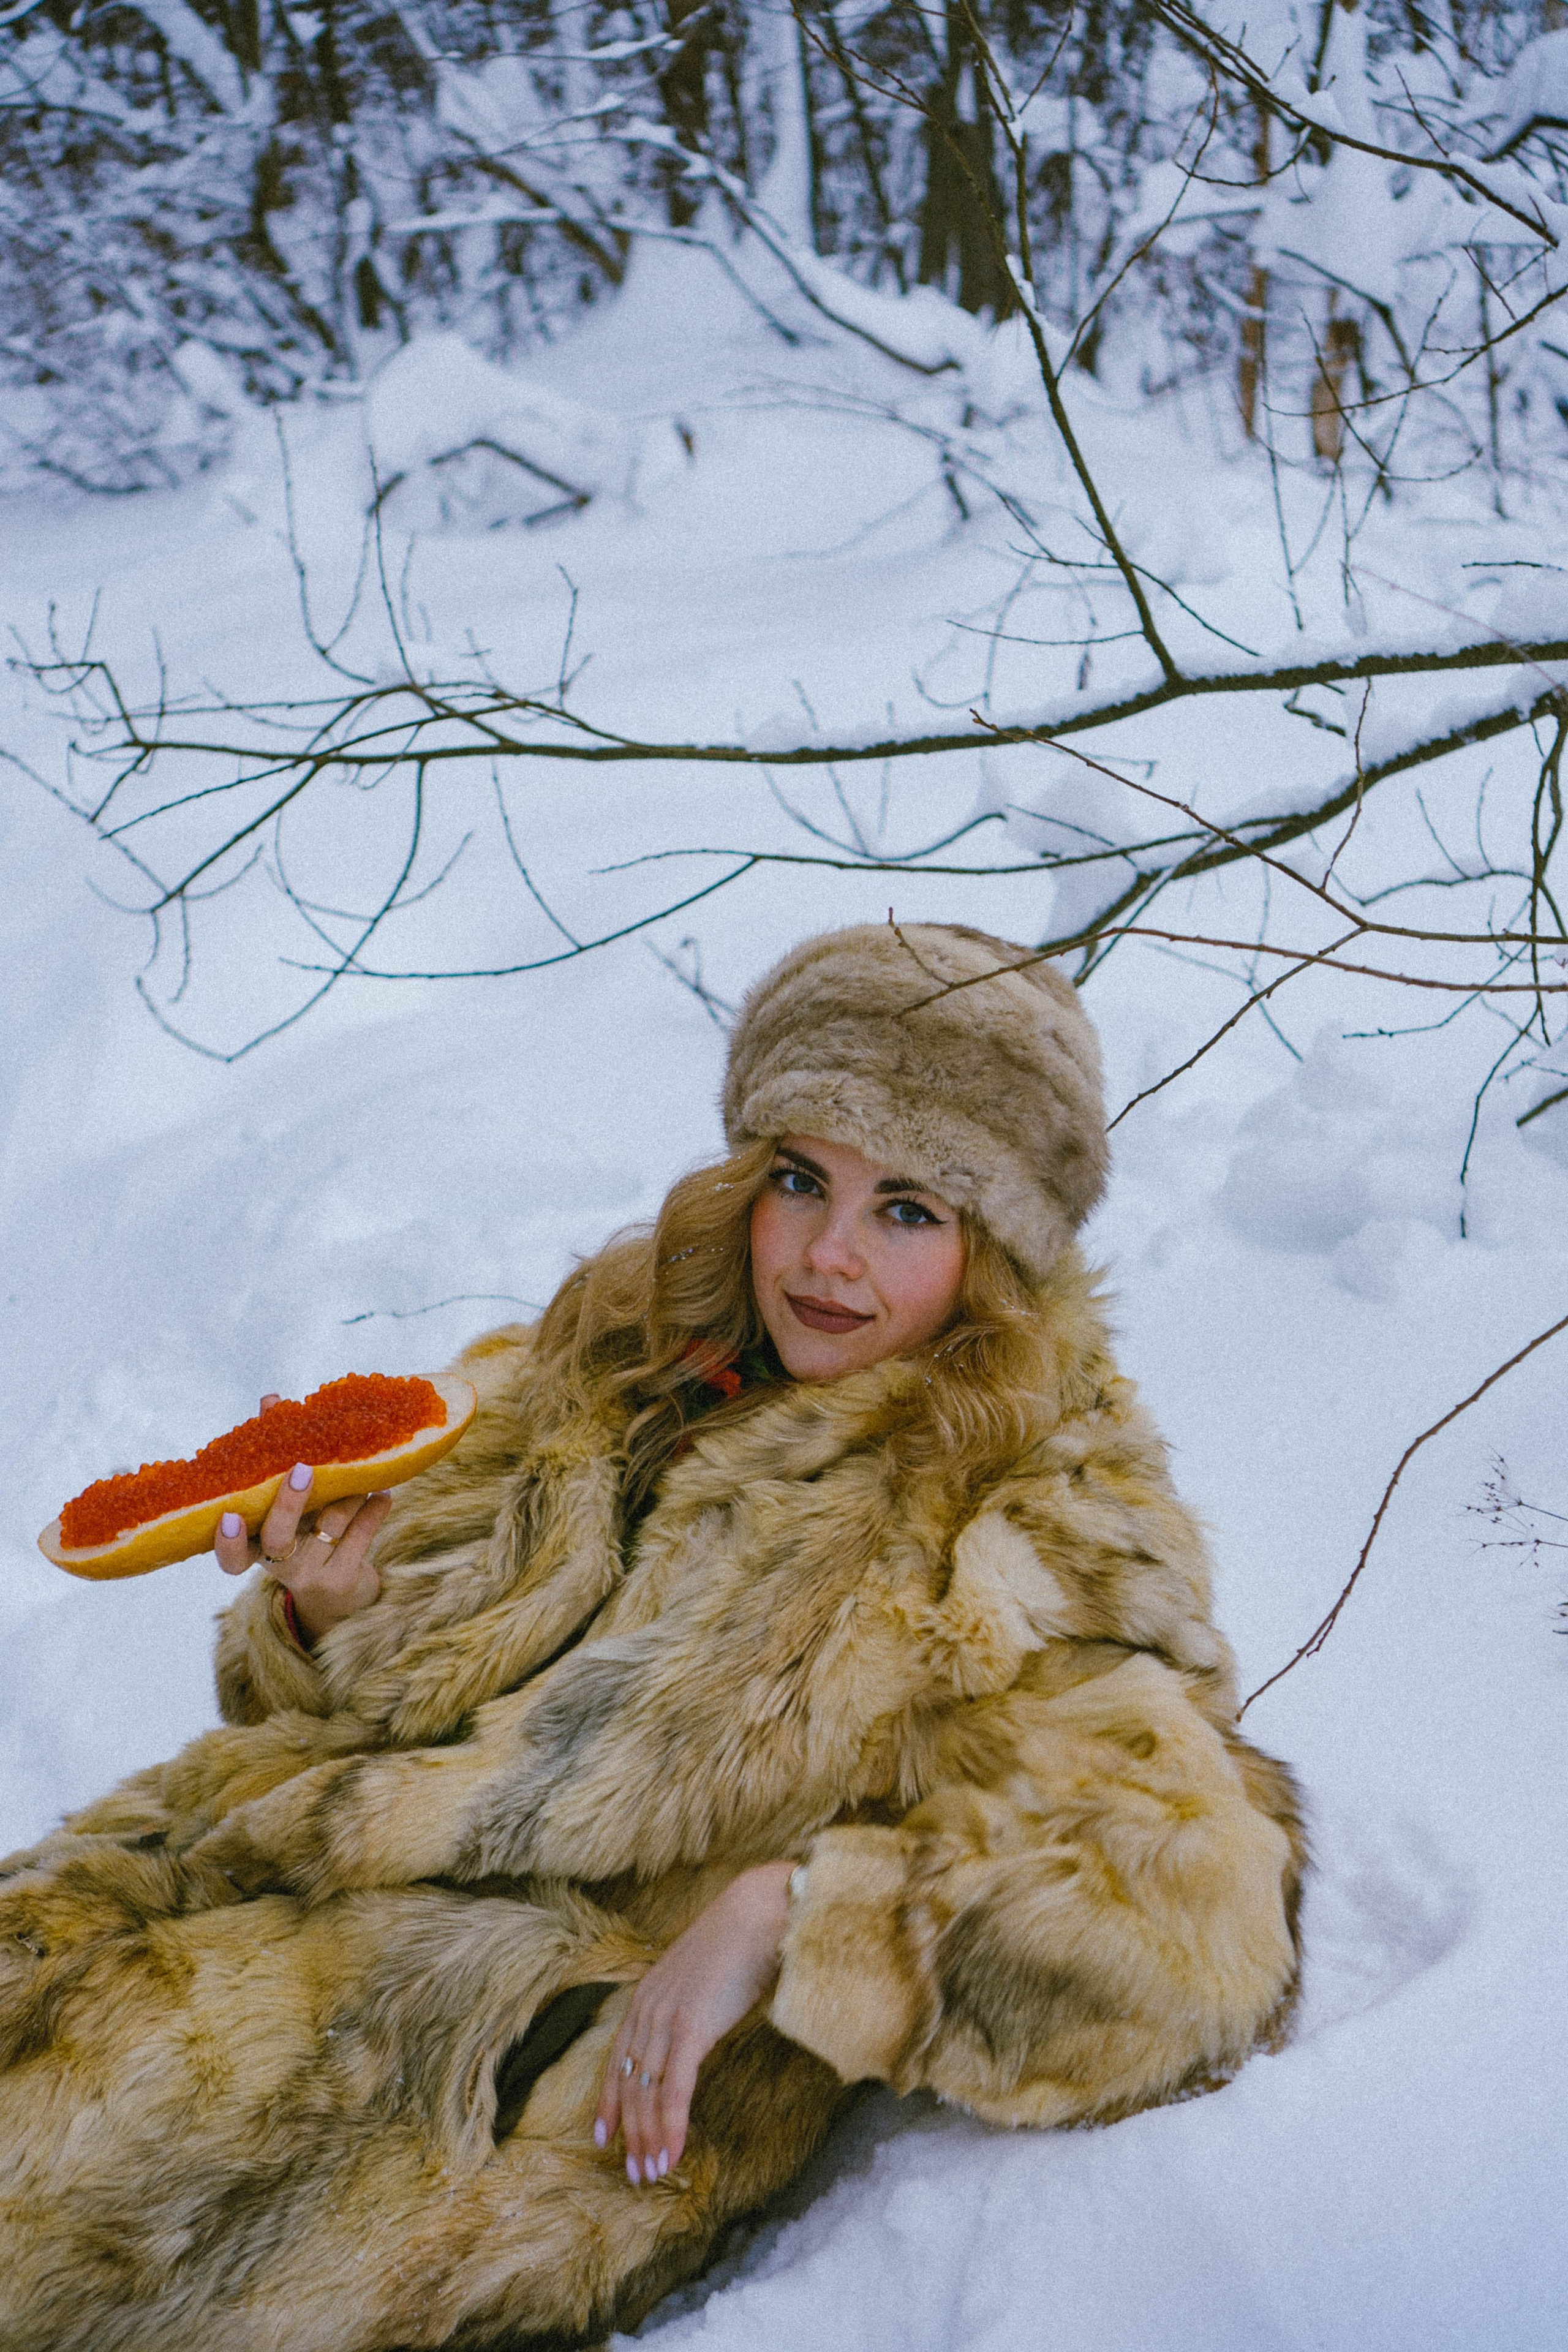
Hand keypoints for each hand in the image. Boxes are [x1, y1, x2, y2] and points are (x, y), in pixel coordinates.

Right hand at [212, 1392, 391, 1641]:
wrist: (340, 1595)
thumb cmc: (305, 1533)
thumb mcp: (287, 1503)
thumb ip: (276, 1456)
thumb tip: (271, 1400)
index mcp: (257, 1546)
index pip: (231, 1555)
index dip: (227, 1540)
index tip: (229, 1515)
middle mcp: (279, 1565)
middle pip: (277, 1537)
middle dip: (290, 1502)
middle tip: (303, 1469)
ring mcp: (312, 1574)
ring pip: (329, 1525)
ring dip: (348, 1492)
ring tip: (362, 1470)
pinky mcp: (344, 1579)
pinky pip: (361, 1536)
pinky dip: (373, 1509)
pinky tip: (382, 1493)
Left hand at [595, 1861, 794, 2185]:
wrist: (760, 1911)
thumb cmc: (742, 1943)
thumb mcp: (703, 1978)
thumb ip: (691, 2007)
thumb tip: (697, 2035)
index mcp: (648, 1996)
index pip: (618, 2060)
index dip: (609, 2101)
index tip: (604, 2136)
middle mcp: (648, 2008)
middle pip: (629, 2084)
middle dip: (630, 2133)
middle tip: (634, 2173)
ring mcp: (666, 2019)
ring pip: (647, 2093)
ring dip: (649, 2139)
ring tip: (651, 2174)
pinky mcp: (691, 2029)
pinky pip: (674, 2090)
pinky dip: (670, 2127)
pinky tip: (672, 2154)